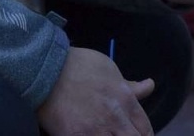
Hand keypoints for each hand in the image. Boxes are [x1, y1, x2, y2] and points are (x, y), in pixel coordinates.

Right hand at [37, 46, 153, 135]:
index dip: (143, 135)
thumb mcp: (107, 68)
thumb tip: (149, 86)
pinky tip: (90, 134)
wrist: (44, 70)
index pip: (146, 129)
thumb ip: (129, 84)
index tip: (135, 133)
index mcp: (125, 100)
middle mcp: (115, 118)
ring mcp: (96, 131)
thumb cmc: (77, 65)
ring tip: (104, 132)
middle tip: (118, 132)